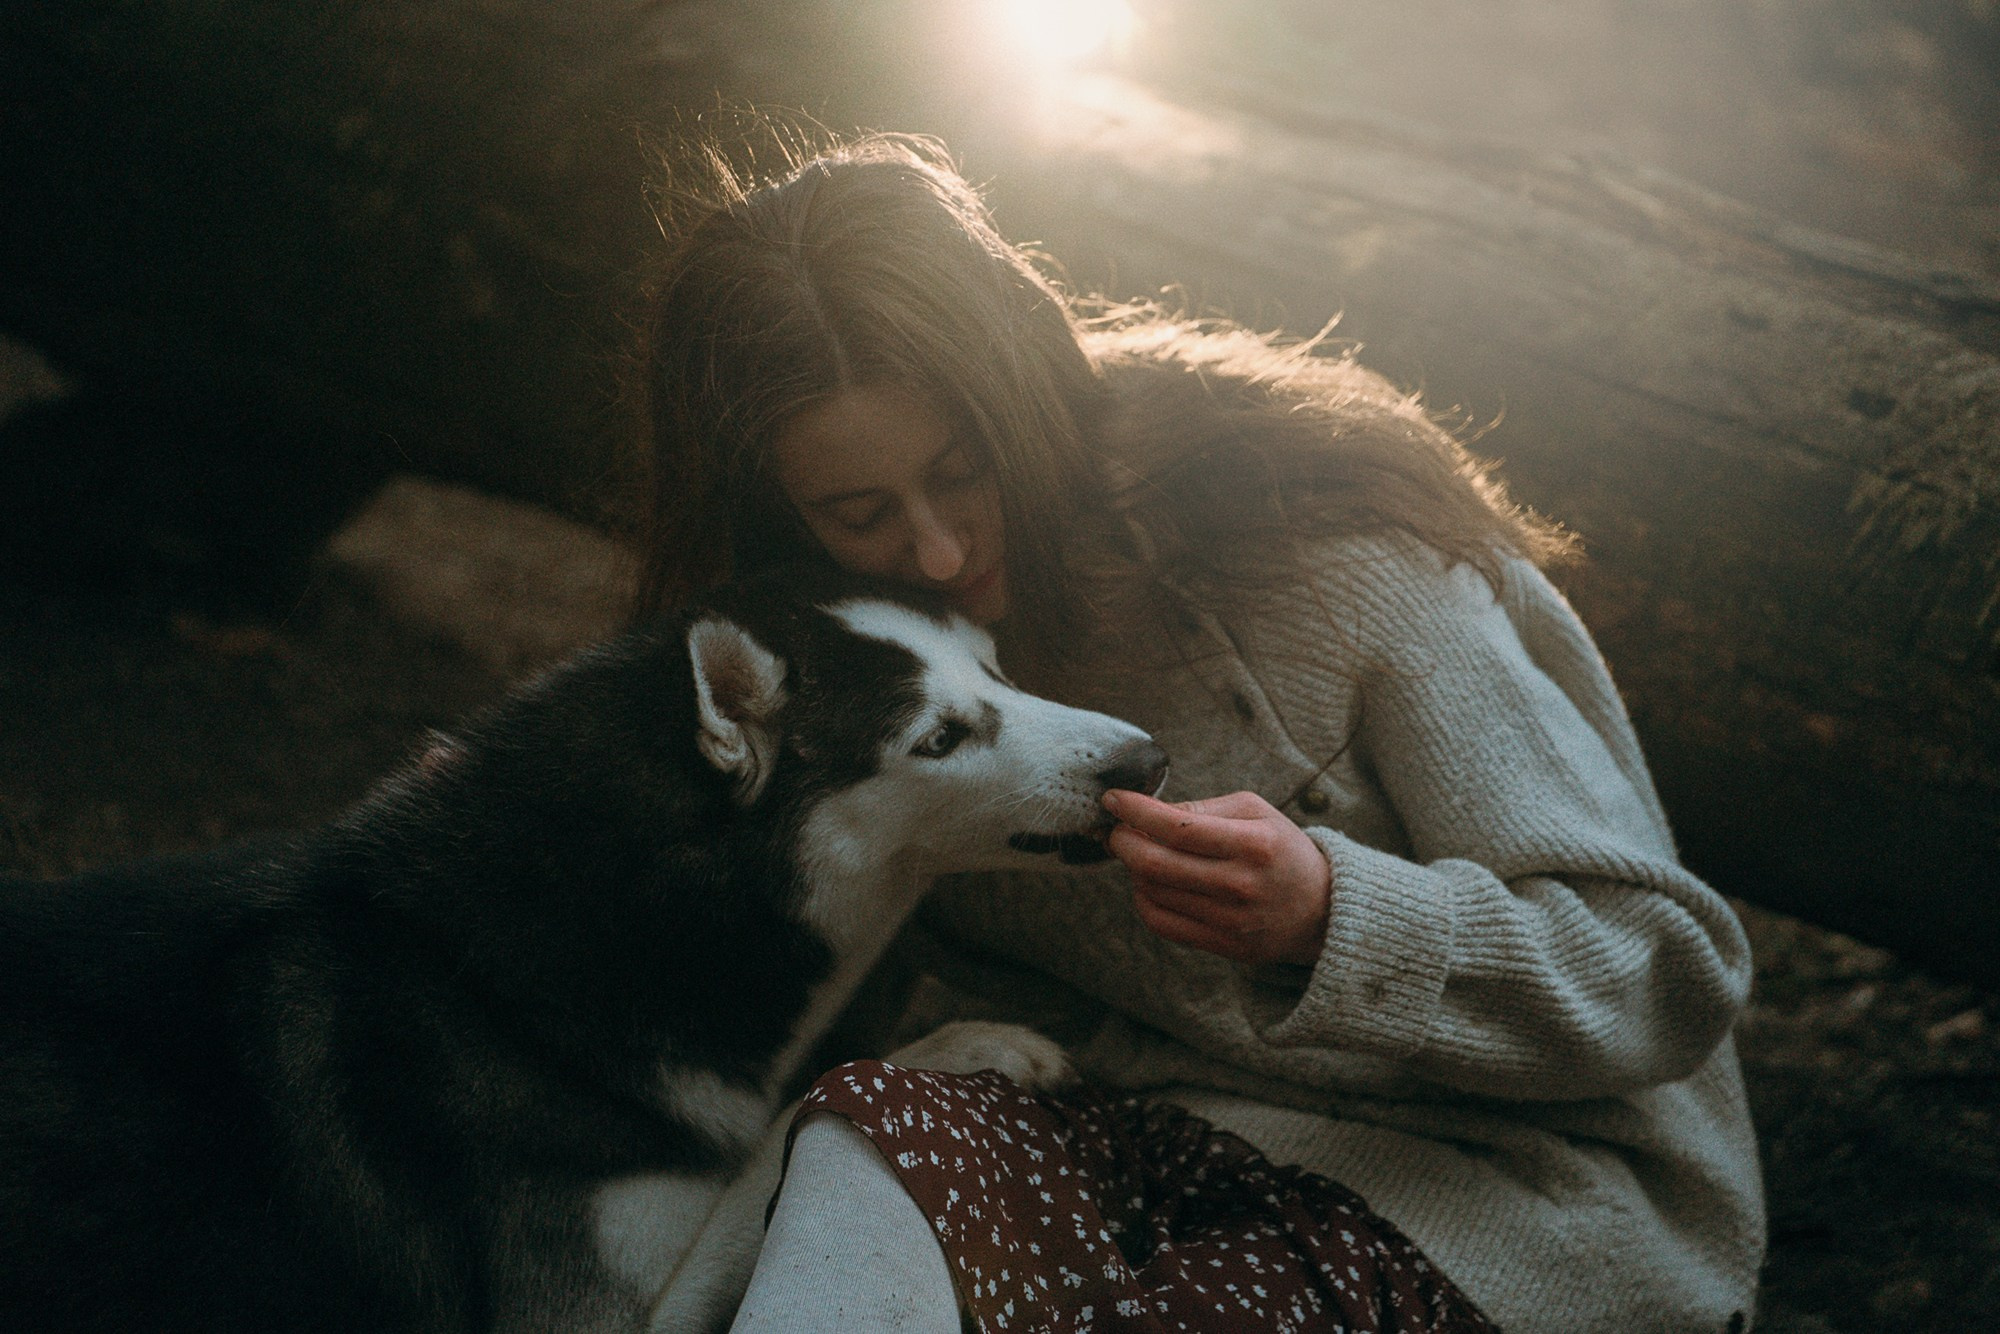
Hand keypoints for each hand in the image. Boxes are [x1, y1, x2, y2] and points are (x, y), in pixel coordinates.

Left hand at [1101, 789, 1331, 965]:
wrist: (1321, 909)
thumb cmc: (1282, 850)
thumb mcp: (1256, 812)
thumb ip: (1203, 807)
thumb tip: (1149, 811)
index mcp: (1253, 844)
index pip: (1178, 827)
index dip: (1136, 812)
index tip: (1113, 799)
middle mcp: (1240, 885)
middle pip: (1156, 864)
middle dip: (1122, 841)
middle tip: (1117, 829)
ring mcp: (1230, 921)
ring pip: (1153, 892)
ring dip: (1132, 868)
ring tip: (1140, 852)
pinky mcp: (1222, 945)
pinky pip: (1162, 923)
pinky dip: (1144, 898)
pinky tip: (1149, 883)